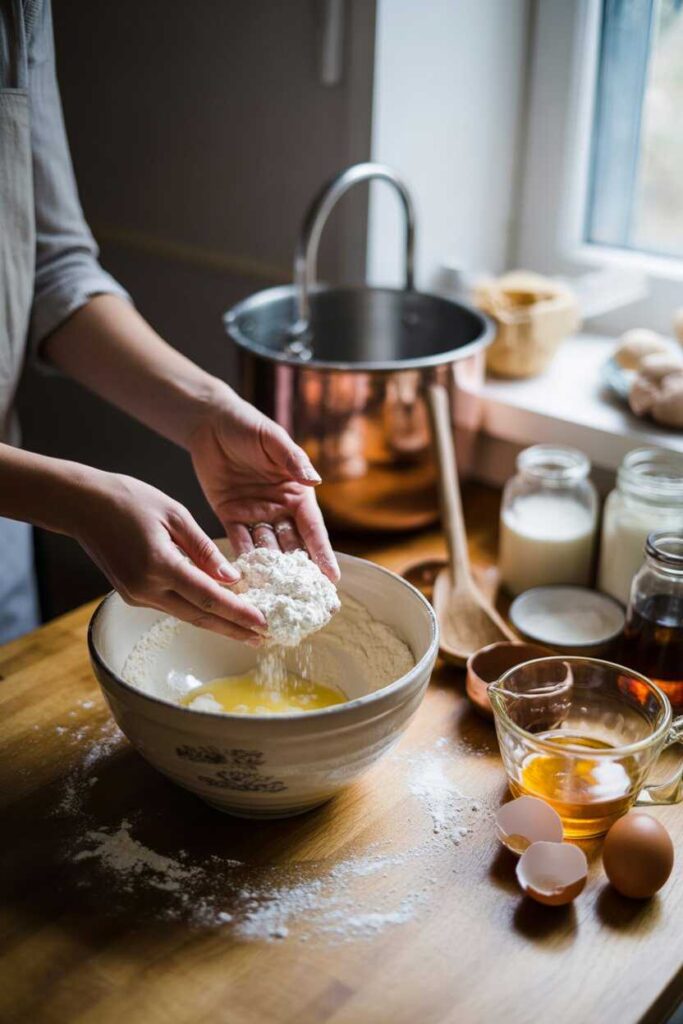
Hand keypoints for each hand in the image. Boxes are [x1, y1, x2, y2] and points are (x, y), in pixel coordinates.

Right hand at [73, 472, 266, 642]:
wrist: (83, 506)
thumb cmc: (129, 500)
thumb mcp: (175, 514)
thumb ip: (204, 549)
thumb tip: (232, 577)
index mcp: (160, 565)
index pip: (209, 597)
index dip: (238, 613)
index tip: (262, 623)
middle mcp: (146, 588)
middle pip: (199, 616)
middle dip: (233, 629)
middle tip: (263, 638)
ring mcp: (137, 595)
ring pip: (186, 614)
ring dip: (217, 623)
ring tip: (246, 628)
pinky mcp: (132, 595)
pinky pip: (172, 606)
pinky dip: (196, 609)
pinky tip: (216, 610)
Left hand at [188, 388, 339, 581]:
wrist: (211, 422)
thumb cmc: (249, 426)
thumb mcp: (273, 441)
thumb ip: (293, 461)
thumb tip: (315, 481)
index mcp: (297, 493)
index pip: (313, 530)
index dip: (322, 554)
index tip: (332, 579)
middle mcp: (280, 508)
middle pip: (293, 547)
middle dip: (300, 574)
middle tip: (308, 602)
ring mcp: (256, 514)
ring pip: (267, 549)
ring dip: (271, 572)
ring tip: (275, 597)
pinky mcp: (231, 515)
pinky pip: (239, 542)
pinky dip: (242, 560)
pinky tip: (245, 580)